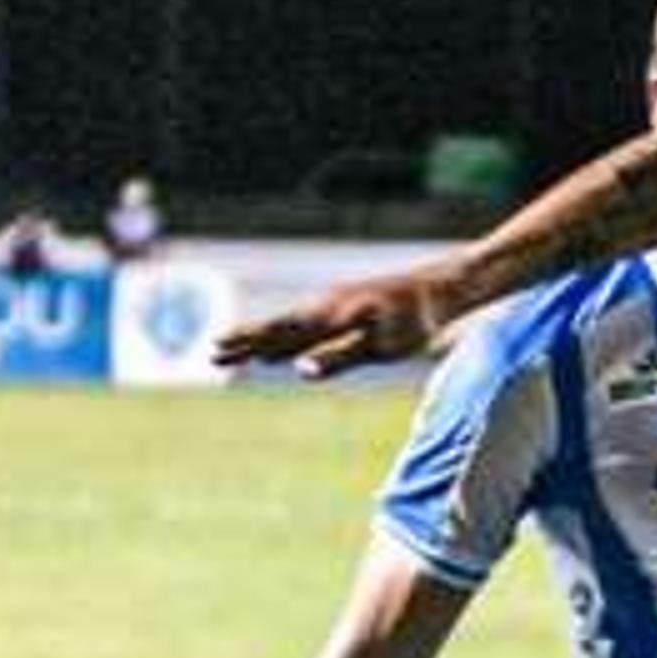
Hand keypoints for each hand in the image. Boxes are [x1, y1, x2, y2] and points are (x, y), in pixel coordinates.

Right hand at [213, 264, 461, 379]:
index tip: (219, 352)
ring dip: (263, 339)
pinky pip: (308, 325)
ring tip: (238, 353)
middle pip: (278, 326)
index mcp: (330, 316)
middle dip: (247, 341)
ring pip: (291, 325)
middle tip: (214, 354)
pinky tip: (281, 351)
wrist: (442, 287)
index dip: (249, 343)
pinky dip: (288, 337)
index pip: (280, 331)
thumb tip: (299, 370)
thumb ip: (339, 358)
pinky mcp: (348, 307)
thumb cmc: (416, 321)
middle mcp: (327, 306)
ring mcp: (336, 304)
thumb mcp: (381, 346)